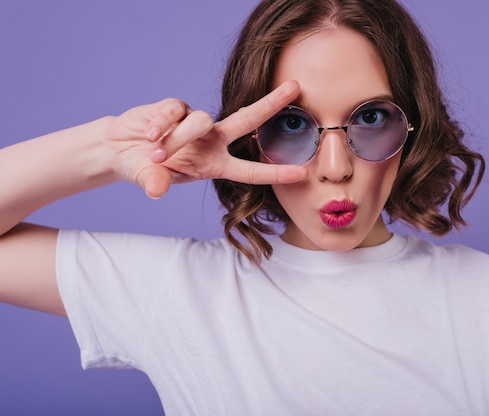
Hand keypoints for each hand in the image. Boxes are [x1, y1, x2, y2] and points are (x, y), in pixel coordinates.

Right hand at [107, 81, 307, 197]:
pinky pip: (175, 110)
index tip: (303, 173)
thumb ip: (154, 182)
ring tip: (155, 153)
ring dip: (177, 139)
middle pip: (247, 119)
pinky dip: (161, 124)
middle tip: (295, 87)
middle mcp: (212, 141)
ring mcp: (195, 122)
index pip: (250, 171)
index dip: (276, 173)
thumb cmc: (144, 168)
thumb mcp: (150, 180)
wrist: (119, 149)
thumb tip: (156, 188)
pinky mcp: (176, 107)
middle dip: (271, 103)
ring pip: (201, 121)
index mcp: (215, 164)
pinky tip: (148, 134)